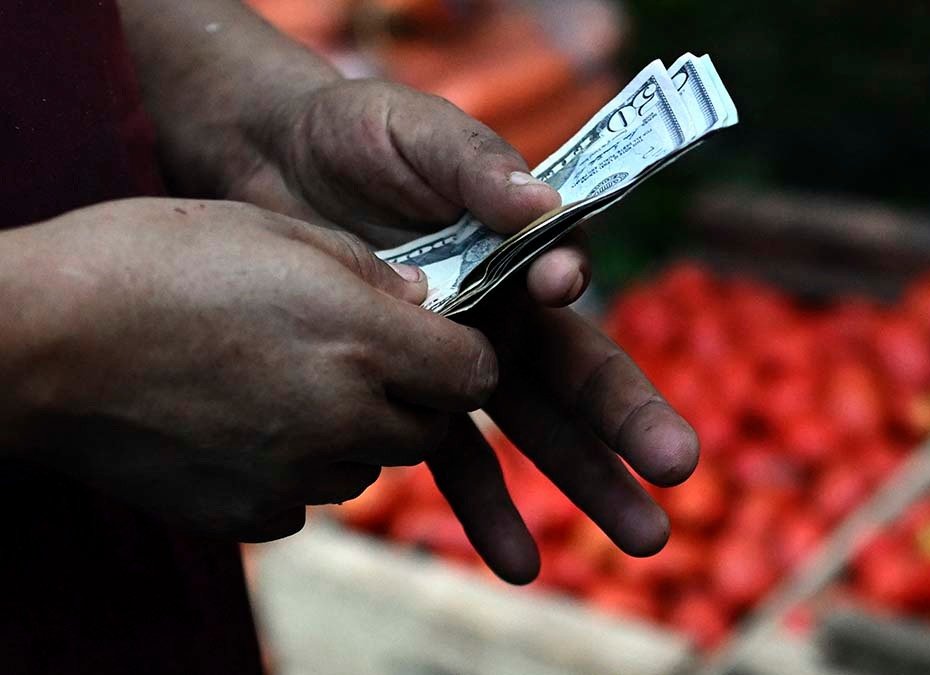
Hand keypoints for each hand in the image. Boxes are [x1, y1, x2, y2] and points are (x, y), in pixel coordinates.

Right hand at [3, 198, 497, 540]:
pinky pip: (306, 499)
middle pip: (429, 428)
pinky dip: (298, 469)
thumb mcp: (272, 230)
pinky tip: (247, 423)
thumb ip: (366, 270)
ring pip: (369, 467)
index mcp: (364, 342)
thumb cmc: (152, 262)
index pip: (475, 375)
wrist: (39, 341)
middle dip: (414, 396)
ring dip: (357, 433)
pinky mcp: (247, 513)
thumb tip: (421, 297)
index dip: (464, 354)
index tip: (438, 337)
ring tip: (293, 383)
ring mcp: (294, 476)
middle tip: (363, 355)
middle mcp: (344, 420)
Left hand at [230, 79, 698, 581]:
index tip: (555, 284)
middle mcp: (505, 307)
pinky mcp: (413, 394)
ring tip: (642, 540)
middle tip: (680, 467)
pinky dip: (486, 510)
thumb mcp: (414, 131)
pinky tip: (517, 562)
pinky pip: (453, 459)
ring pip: (536, 428)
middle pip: (577, 369)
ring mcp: (462, 358)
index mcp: (515, 241)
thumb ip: (472, 165)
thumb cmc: (357, 134)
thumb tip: (542, 205)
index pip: (561, 269)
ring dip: (585, 483)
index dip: (566, 280)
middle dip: (627, 420)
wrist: (269, 165)